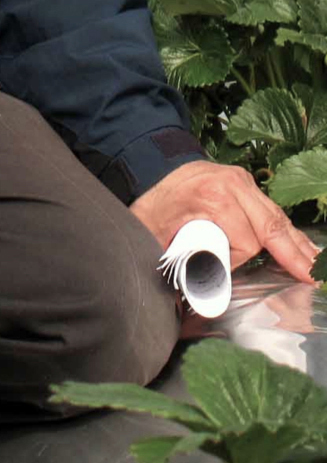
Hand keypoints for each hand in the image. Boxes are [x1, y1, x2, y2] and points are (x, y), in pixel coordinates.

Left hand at [130, 159, 318, 284]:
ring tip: (315, 267)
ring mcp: (242, 181)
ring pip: (277, 218)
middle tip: (311, 278)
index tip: (224, 272)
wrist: (152, 167)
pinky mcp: (247, 183)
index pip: (245, 241)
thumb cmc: (156, 204)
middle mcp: (233, 184)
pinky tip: (306, 248)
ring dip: (297, 245)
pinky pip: (273, 210)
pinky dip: (289, 231)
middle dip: (293, 256)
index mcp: (212, 196)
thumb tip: (198, 294)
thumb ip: (178, 260)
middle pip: (271, 226)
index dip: (240, 261)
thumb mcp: (159, 232)